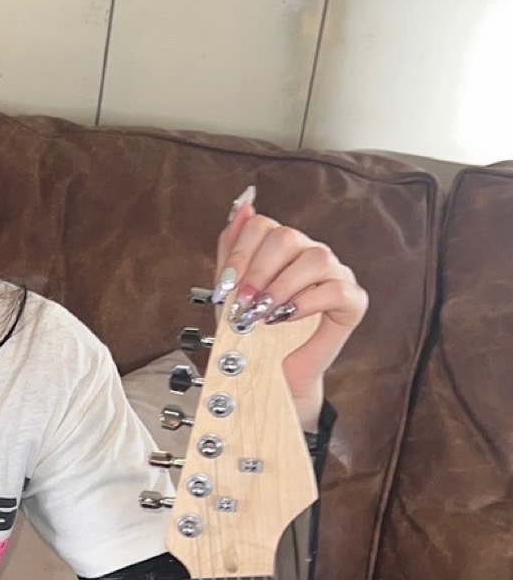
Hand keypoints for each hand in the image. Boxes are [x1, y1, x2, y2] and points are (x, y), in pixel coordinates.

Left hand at [212, 187, 367, 429]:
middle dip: (257, 272)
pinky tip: (285, 318)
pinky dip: (305, 303)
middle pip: (287, 237)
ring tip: (264, 313)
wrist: (271, 373)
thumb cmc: (253, 333)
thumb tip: (242, 206)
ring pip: (315, 258)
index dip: (240, 254)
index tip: (225, 287)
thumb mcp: (232, 290)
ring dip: (281, 287)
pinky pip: (336, 289)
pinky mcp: (353, 301)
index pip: (262, 225)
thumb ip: (232, 247)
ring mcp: (336, 274)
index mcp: (283, 247)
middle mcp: (311, 253)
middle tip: (244, 304)